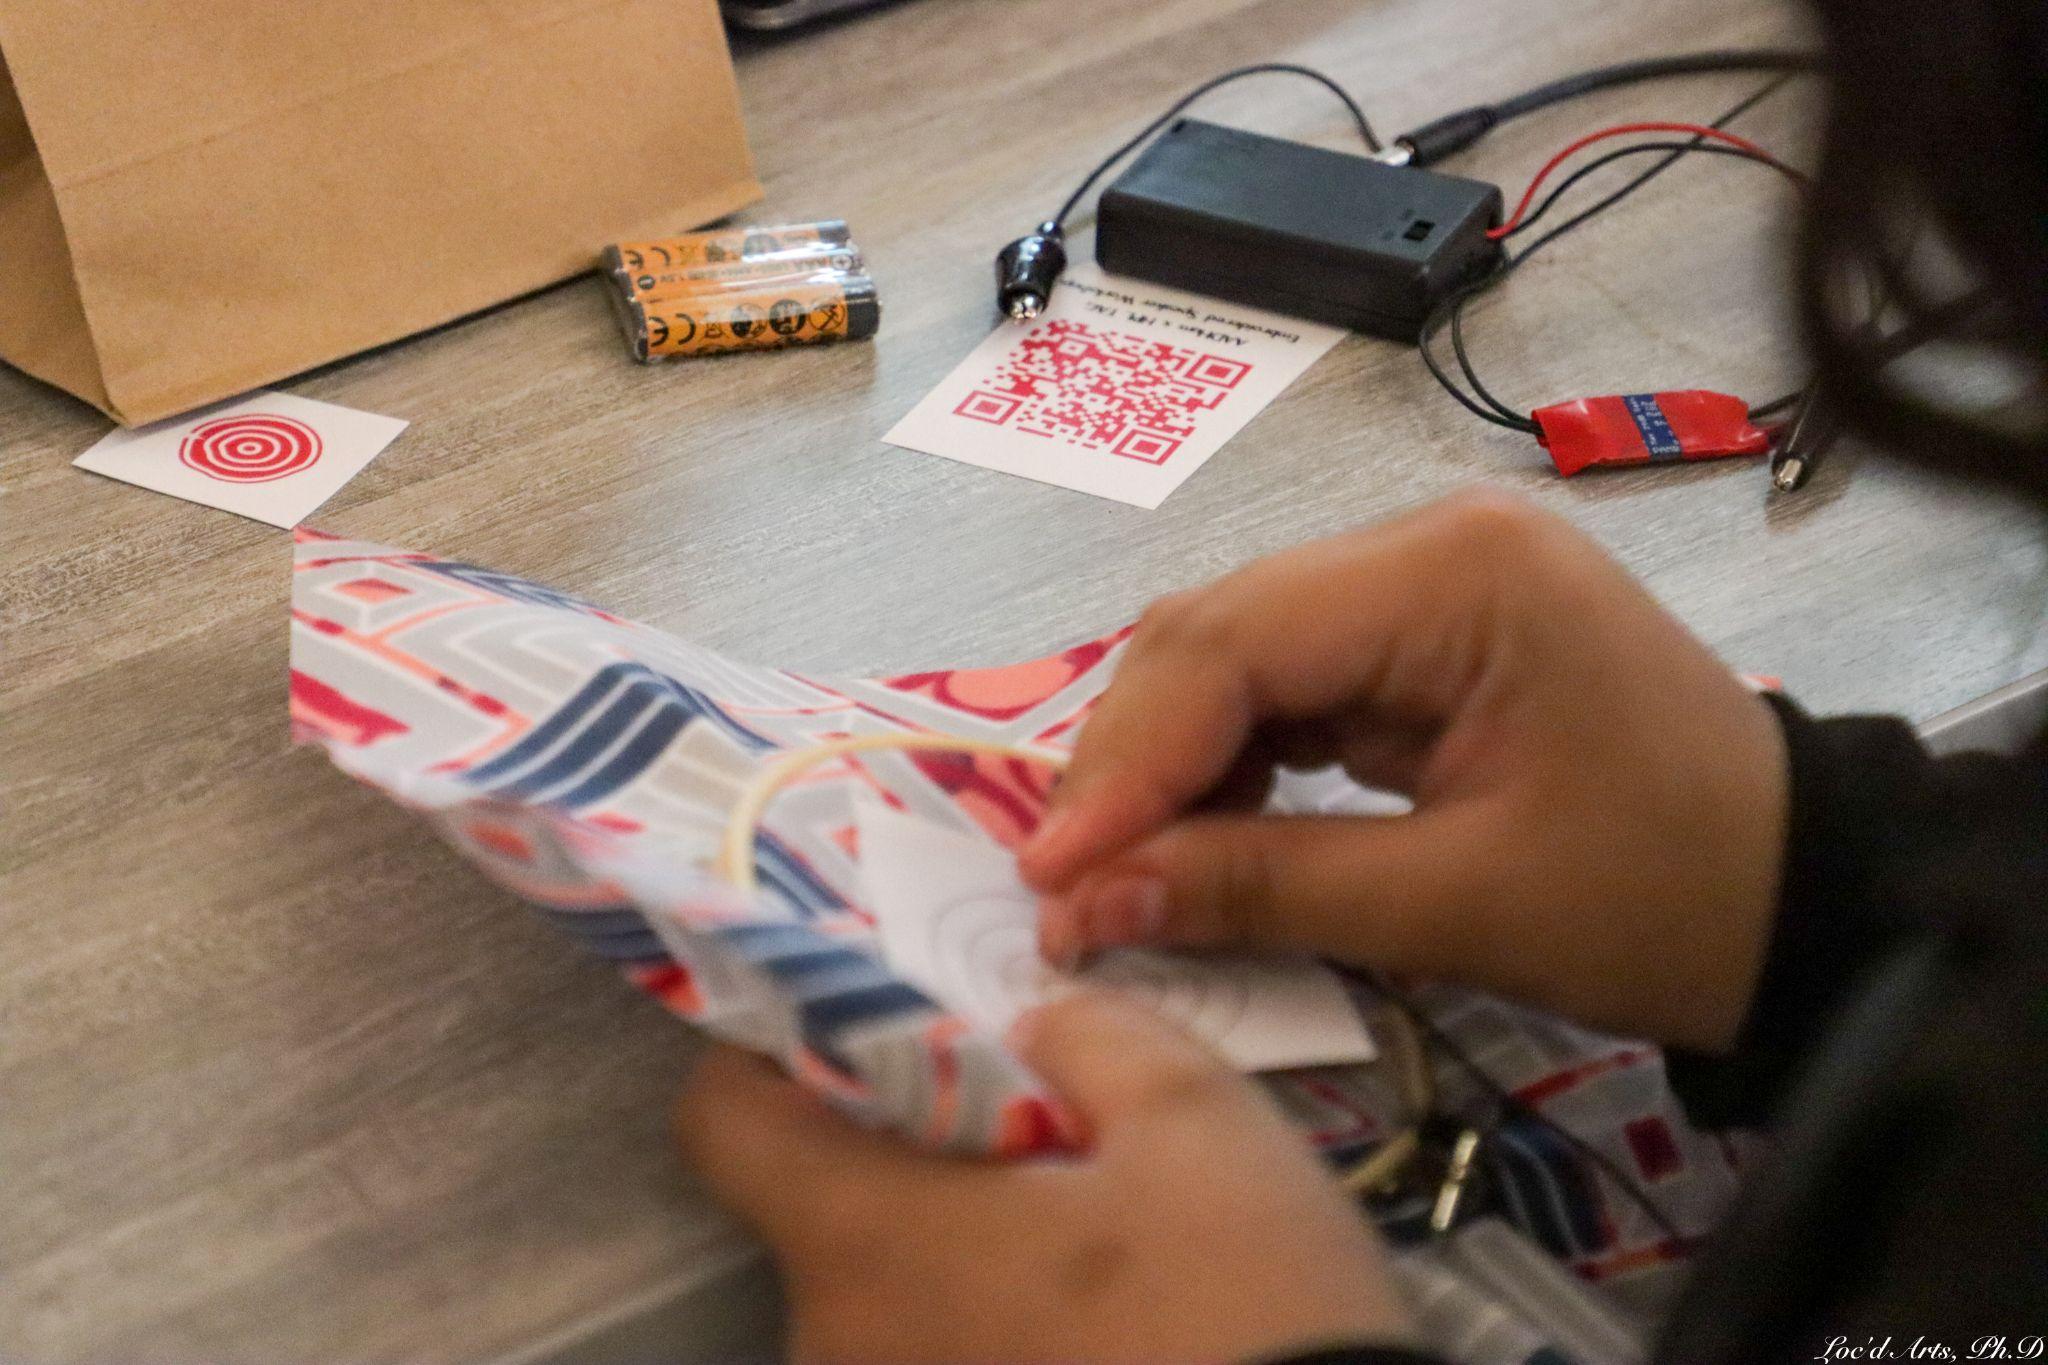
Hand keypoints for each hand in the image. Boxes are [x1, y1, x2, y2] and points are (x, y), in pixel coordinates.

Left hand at [675, 993, 1412, 1362]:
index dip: (778, 1056)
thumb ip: (1089, 1035)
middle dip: (916, 1150)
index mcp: (866, 1239)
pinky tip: (1106, 1318)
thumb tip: (1031, 1030)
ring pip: (891, 1292)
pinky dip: (991, 1322)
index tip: (870, 1031)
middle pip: (824, 1208)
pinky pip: (938, 1355)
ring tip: (1102, 1236)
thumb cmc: (1241, 1302)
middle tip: (1042, 1125)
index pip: (722, 1124)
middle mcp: (838, 1346)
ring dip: (965, 1247)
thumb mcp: (1194, 1116)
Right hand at [1020, 490, 1788, 1051]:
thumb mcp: (1455, 906)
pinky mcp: (1429, 637)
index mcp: (1456, 574)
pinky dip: (1233, 763)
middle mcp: (1430, 544)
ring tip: (1124, 871)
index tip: (1053, 873)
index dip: (1127, 761)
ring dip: (1173, 761)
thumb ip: (1258, 888)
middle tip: (1067, 882)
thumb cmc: (1662, 900)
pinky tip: (1205, 834)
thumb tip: (1085, 905)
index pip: (1234, 643)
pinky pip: (1292, 687)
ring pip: (1240, 655)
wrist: (1812, 903)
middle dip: (1135, 759)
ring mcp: (1431, 584)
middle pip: (1221, 631)